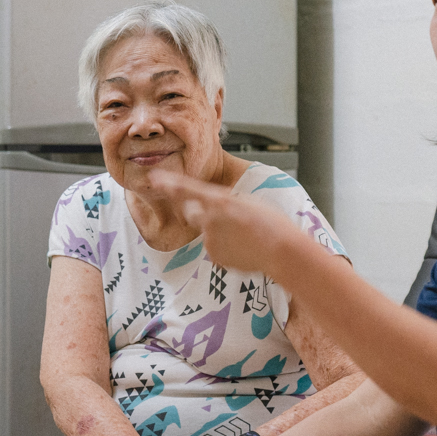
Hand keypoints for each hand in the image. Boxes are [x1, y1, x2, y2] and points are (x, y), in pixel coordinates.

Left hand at [149, 170, 304, 275]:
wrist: (281, 251)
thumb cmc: (271, 223)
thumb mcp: (248, 202)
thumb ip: (225, 204)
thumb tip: (213, 209)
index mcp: (220, 201)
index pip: (188, 190)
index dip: (170, 184)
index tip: (155, 179)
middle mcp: (210, 220)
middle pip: (191, 211)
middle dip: (197, 210)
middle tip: (222, 215)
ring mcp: (211, 240)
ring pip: (208, 232)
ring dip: (220, 231)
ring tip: (245, 235)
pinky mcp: (216, 256)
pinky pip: (216, 248)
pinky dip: (227, 247)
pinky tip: (244, 247)